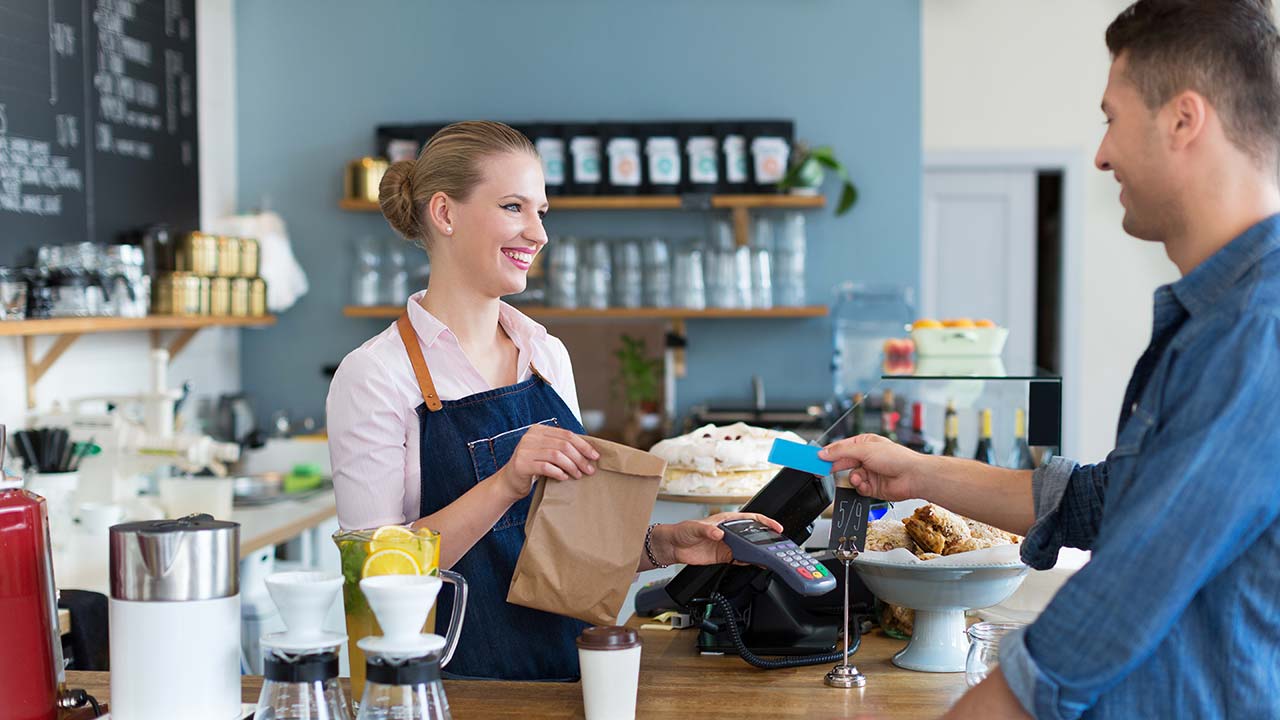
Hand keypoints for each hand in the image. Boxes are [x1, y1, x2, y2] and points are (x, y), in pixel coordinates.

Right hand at [493, 424, 599, 502]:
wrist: (509, 482)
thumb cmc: (532, 467)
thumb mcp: (546, 452)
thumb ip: (561, 447)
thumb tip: (589, 452)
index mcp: (538, 430)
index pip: (566, 434)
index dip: (583, 445)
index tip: (595, 456)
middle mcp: (530, 437)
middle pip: (563, 445)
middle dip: (580, 458)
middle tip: (589, 470)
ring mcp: (524, 450)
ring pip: (556, 455)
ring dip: (571, 466)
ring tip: (578, 475)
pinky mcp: (521, 464)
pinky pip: (546, 467)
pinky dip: (558, 472)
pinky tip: (564, 477)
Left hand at [649, 512, 783, 566]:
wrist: (673, 546)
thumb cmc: (682, 531)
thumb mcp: (695, 528)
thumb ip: (707, 531)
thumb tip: (718, 533)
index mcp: (726, 521)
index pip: (751, 519)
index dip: (765, 522)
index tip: (776, 527)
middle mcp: (729, 533)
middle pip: (753, 534)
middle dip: (767, 539)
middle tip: (778, 545)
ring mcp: (728, 545)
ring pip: (749, 548)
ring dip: (759, 552)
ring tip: (770, 557)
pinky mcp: (724, 557)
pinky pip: (740, 559)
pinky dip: (749, 562)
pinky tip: (756, 564)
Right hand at [818, 433, 932, 501]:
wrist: (912, 476)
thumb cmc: (896, 458)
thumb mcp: (864, 449)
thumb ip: (841, 452)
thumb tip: (824, 453)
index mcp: (864, 444)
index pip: (841, 448)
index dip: (828, 453)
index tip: (815, 458)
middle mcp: (866, 458)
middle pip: (843, 463)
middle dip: (834, 468)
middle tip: (820, 472)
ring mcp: (869, 473)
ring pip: (850, 477)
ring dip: (853, 478)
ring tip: (857, 478)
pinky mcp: (872, 487)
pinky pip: (858, 488)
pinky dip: (860, 487)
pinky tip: (865, 484)